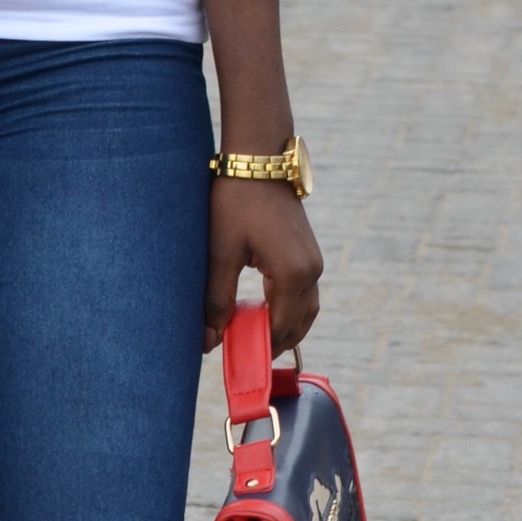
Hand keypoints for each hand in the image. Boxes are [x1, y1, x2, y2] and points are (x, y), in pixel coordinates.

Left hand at [205, 178, 322, 355]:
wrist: (258, 159)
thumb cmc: (236, 201)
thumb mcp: (221, 251)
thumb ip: (216, 299)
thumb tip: (208, 341)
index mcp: (292, 273)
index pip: (280, 329)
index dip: (258, 349)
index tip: (234, 361)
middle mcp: (312, 270)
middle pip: (298, 326)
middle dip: (272, 344)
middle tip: (241, 354)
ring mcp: (314, 261)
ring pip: (306, 312)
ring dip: (283, 329)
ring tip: (250, 337)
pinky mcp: (309, 253)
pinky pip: (305, 294)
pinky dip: (287, 310)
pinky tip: (260, 311)